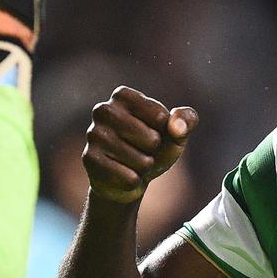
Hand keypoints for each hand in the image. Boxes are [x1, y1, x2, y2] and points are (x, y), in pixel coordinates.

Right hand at [83, 86, 198, 204]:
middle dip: (154, 151)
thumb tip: (176, 126)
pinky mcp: (90, 159)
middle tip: (142, 150)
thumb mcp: (176, 132)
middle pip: (151, 139)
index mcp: (123, 95)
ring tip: (133, 162)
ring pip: (140, 161)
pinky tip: (123, 175)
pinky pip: (129, 177)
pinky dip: (134, 181)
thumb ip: (187, 120)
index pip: (161, 117)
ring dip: (145, 167)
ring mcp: (94, 134)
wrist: (129, 178)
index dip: (164, 130)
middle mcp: (103, 110)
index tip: (152, 131)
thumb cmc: (152, 148)